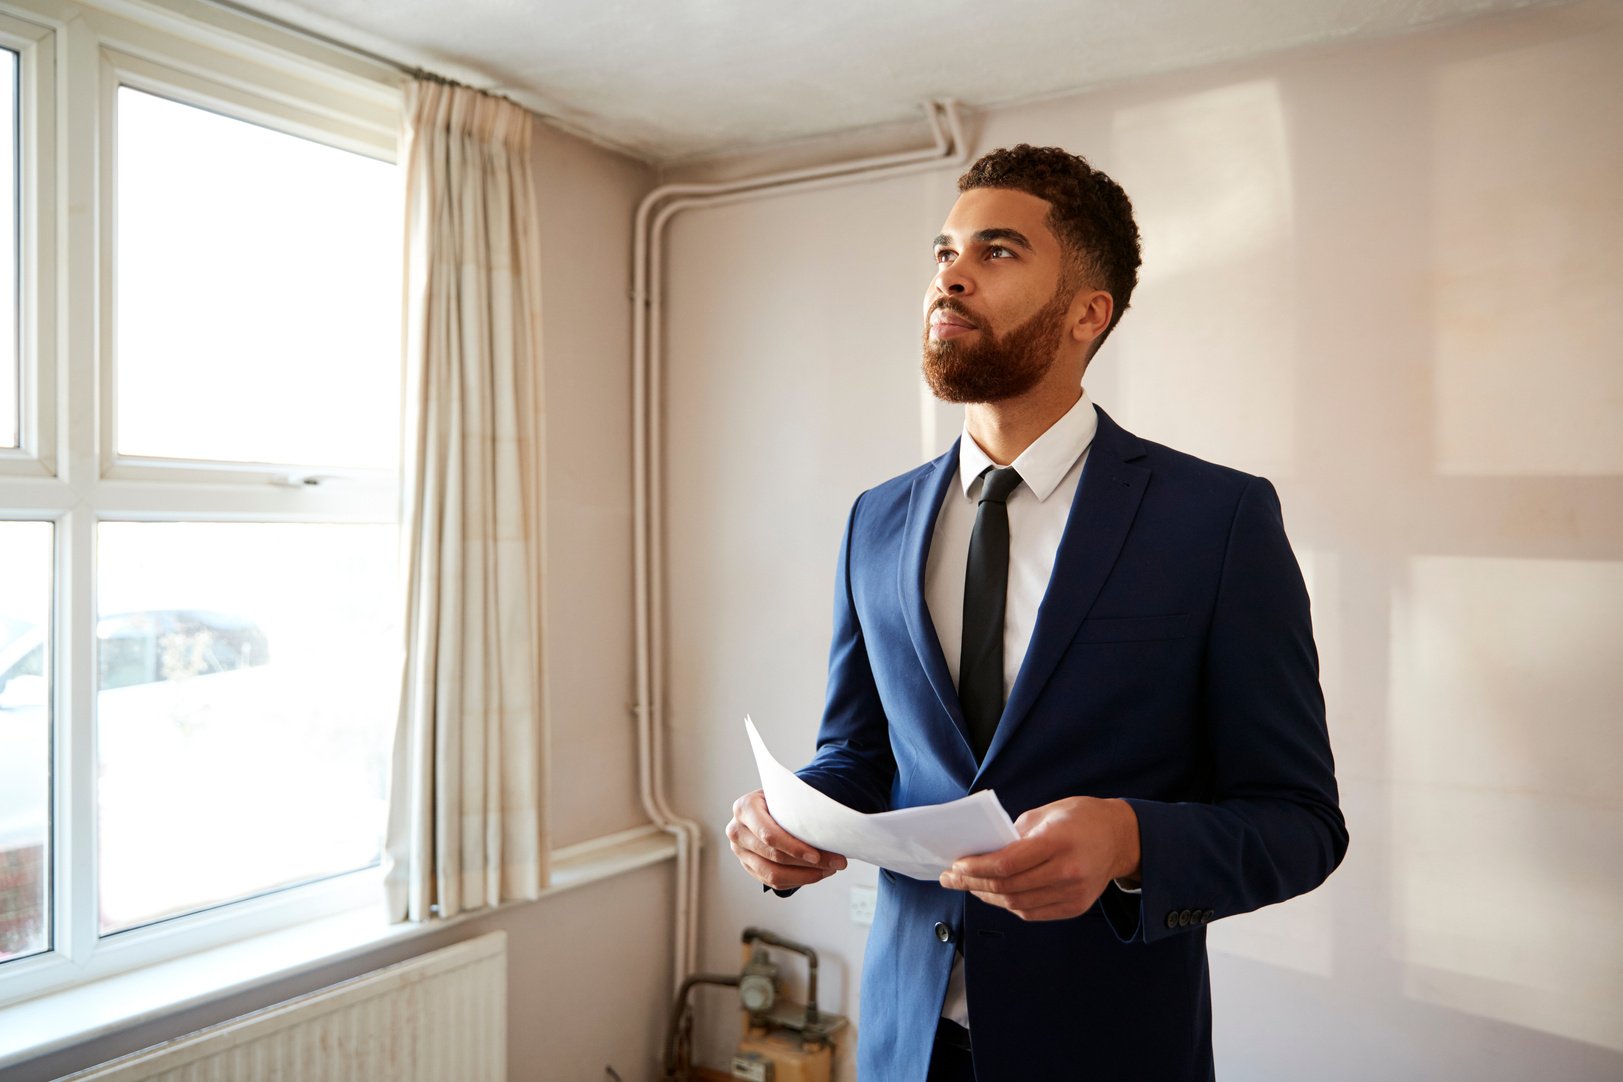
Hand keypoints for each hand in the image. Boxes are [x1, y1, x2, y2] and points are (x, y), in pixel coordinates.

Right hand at [726, 789, 846, 889]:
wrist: (770, 803)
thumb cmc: (782, 797)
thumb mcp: (787, 794)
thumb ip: (799, 807)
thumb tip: (830, 828)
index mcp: (744, 808)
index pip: (769, 834)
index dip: (794, 847)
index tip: (817, 855)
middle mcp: (737, 831)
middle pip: (774, 856)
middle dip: (808, 863)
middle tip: (836, 862)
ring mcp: (740, 851)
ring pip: (773, 875)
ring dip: (805, 875)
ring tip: (829, 869)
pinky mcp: (749, 866)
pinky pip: (774, 882)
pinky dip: (798, 880)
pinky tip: (816, 873)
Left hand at [937, 797, 1140, 919]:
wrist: (1121, 838)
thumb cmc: (1080, 817)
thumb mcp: (1046, 812)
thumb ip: (1014, 834)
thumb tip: (982, 852)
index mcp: (1059, 842)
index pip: (1008, 864)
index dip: (977, 868)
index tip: (956, 865)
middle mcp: (1068, 872)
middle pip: (1009, 887)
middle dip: (973, 884)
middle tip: (951, 878)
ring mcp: (1073, 894)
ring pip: (1017, 905)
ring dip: (987, 897)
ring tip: (968, 886)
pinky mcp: (1075, 907)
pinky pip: (1032, 913)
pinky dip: (1008, 905)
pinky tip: (994, 894)